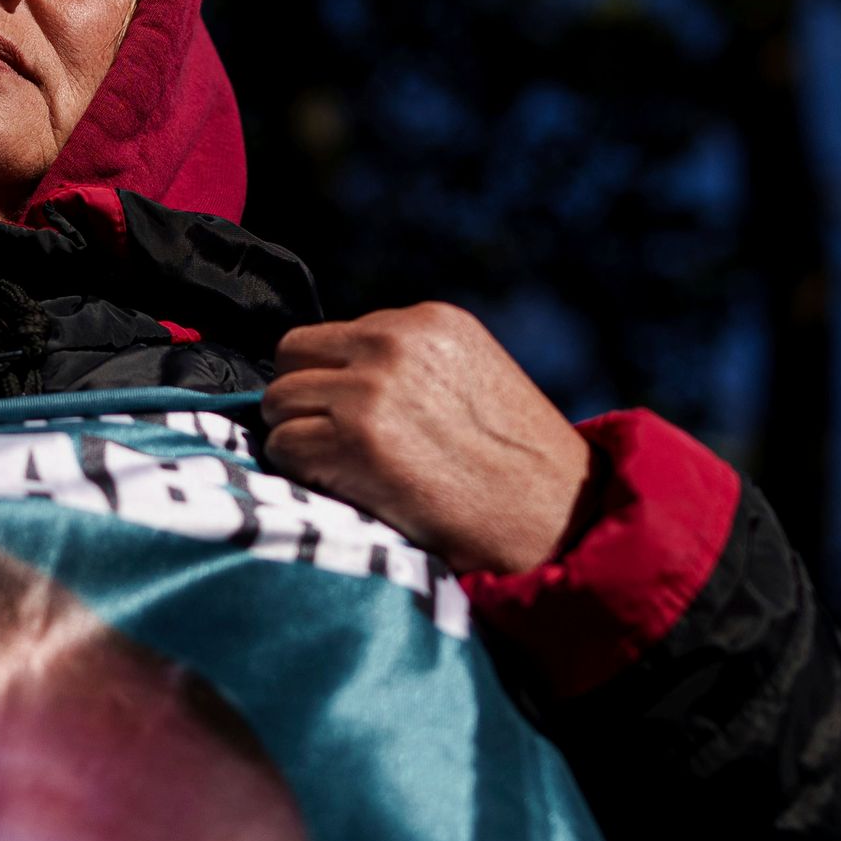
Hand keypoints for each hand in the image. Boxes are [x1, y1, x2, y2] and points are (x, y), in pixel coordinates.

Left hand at [261, 305, 592, 578]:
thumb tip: (335, 380)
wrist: (560, 519)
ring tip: (349, 472)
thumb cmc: (521, 467)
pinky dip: (304, 475)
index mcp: (429, 321)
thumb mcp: (473, 379)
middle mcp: (394, 341)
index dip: (336, 383)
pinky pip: (284, 448)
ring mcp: (370, 388)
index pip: (335, 336)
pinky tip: (350, 491)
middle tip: (340, 446)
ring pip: (280, 402)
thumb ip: (410, 366)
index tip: (364, 423)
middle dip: (306, 401)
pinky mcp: (354, 440)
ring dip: (301, 440)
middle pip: (293, 356)